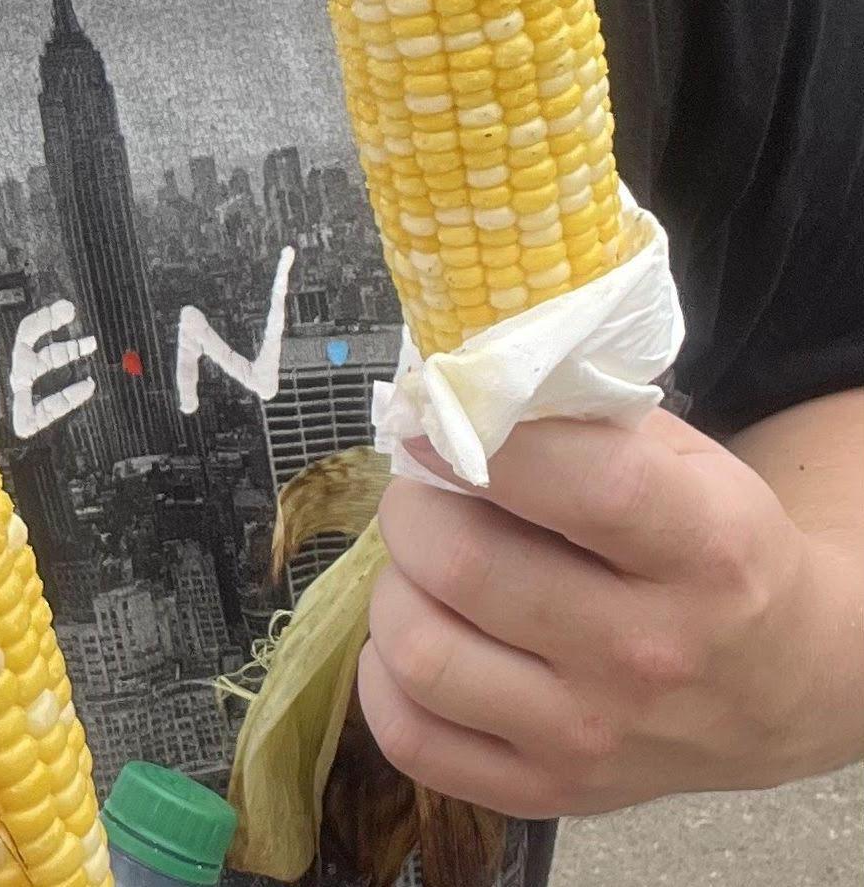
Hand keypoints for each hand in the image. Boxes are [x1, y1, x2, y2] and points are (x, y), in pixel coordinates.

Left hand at [360, 411, 854, 816]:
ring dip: (395, 588)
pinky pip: (412, 739)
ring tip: (425, 566)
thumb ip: (576, 412)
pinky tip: (424, 635)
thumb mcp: (682, 459)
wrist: (786, 682)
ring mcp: (596, 738)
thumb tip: (454, 377)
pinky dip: (385, 678)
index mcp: (701, 553)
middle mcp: (649, 656)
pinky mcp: (553, 795)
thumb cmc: (714, 548)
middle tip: (425, 492)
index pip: (577, 482)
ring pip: (421, 651)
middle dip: (413, 506)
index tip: (438, 415)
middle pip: (463, 564)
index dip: (482, 436)